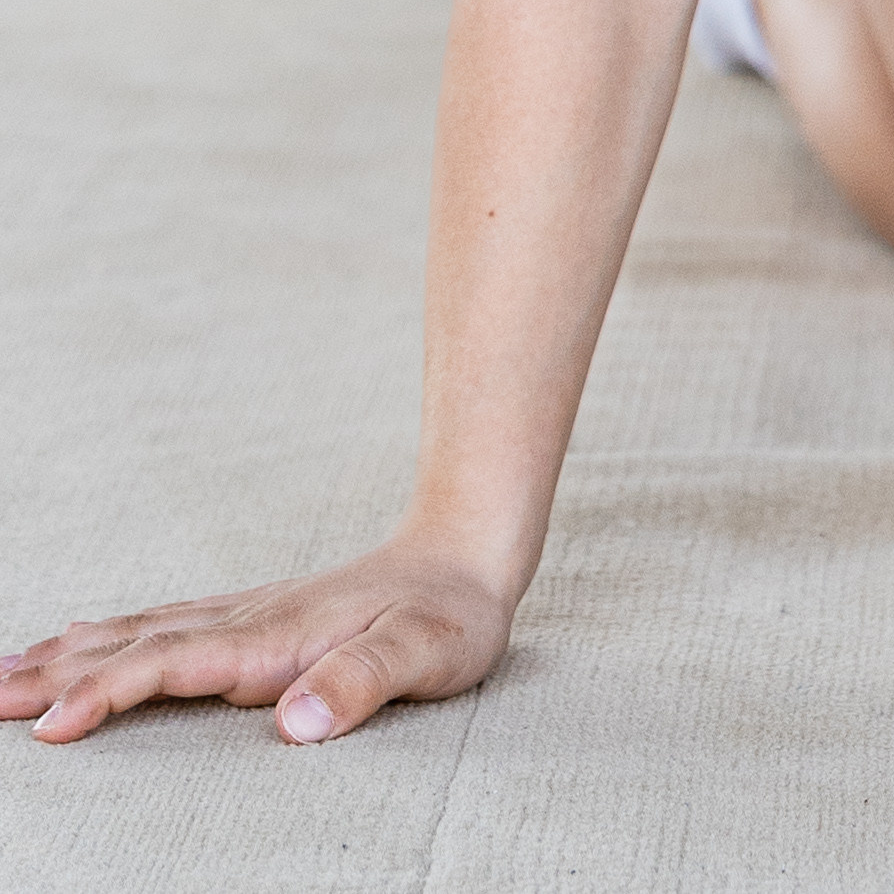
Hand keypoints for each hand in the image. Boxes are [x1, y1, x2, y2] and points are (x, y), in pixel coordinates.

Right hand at [0, 542, 512, 746]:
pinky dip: (111, 637)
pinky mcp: (253, 618)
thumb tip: (296, 723)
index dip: (109, 694)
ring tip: (6, 671)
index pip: (173, 666)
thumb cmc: (449, 615)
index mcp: (275, 639)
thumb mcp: (425, 655)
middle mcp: (248, 622)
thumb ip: (362, 684)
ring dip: (70, 653)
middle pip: (135, 646)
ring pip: (140, 633)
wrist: (467, 550)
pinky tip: (82, 640)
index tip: (50, 725)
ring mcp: (247, 615)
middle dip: (57, 672)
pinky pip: (164, 626)